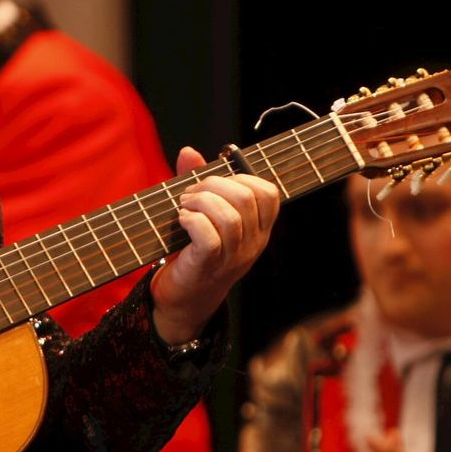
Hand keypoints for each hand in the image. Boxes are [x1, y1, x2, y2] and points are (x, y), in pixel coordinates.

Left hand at [150, 146, 279, 343]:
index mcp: (257, 229)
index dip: (240, 177)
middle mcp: (252, 243)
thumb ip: (199, 183)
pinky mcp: (208, 267)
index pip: (268, 193)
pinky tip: (181, 220)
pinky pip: (209, 237)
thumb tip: (189, 151)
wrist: (182, 300)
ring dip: (200, 202)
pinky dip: (192, 220)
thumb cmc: (194, 252)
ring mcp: (233, 257)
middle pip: (247, 198)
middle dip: (213, 185)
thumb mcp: (202, 215)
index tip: (214, 184)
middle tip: (190, 194)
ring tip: (184, 206)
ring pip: (229, 216)